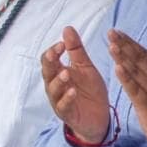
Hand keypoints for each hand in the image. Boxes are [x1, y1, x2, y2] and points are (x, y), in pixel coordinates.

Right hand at [42, 26, 109, 145]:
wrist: (100, 118)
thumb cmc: (90, 91)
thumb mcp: (86, 67)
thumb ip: (76, 50)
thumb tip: (67, 28)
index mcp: (58, 72)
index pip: (49, 60)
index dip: (52, 52)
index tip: (62, 44)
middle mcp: (55, 86)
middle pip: (47, 72)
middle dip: (50, 63)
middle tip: (55, 53)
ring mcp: (59, 100)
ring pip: (53, 89)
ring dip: (58, 81)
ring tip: (66, 73)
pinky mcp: (67, 113)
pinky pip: (63, 106)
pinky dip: (67, 98)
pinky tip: (73, 91)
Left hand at [107, 29, 146, 146]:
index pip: (144, 55)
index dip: (130, 43)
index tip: (118, 32)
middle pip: (139, 60)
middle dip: (124, 45)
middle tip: (111, 32)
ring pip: (136, 72)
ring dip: (123, 58)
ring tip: (111, 45)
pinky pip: (135, 90)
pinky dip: (126, 79)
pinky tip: (117, 69)